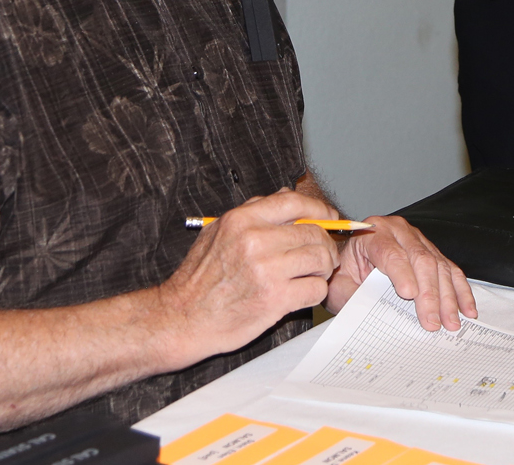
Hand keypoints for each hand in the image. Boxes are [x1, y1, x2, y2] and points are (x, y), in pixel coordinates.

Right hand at [154, 189, 339, 363]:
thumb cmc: (199, 278)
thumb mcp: (217, 232)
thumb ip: (252, 212)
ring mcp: (267, 270)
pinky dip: (315, 292)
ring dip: (322, 269)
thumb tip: (287, 196)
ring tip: (312, 275)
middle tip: (323, 256)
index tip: (330, 218)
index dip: (320, 210)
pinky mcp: (276, 299)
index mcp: (242, 219)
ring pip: (320, 259)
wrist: (183, 317)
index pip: (295, 202)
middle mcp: (256, 240)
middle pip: (314, 233)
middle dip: (325, 245)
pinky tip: (302, 294)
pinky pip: (316, 289)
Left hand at [326, 215, 477, 331]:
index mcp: (372, 235)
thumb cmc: (345, 274)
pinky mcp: (432, 250)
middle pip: (420, 259)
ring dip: (448, 297)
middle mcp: (398, 231)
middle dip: (429, 294)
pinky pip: (451, 269)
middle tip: (433, 322)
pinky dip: (460, 291)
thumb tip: (376, 312)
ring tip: (452, 323)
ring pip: (439, 265)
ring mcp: (418, 239)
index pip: (391, 253)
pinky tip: (467, 309)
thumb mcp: (340, 285)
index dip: (402, 274)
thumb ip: (354, 295)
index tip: (409, 295)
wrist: (349, 260)